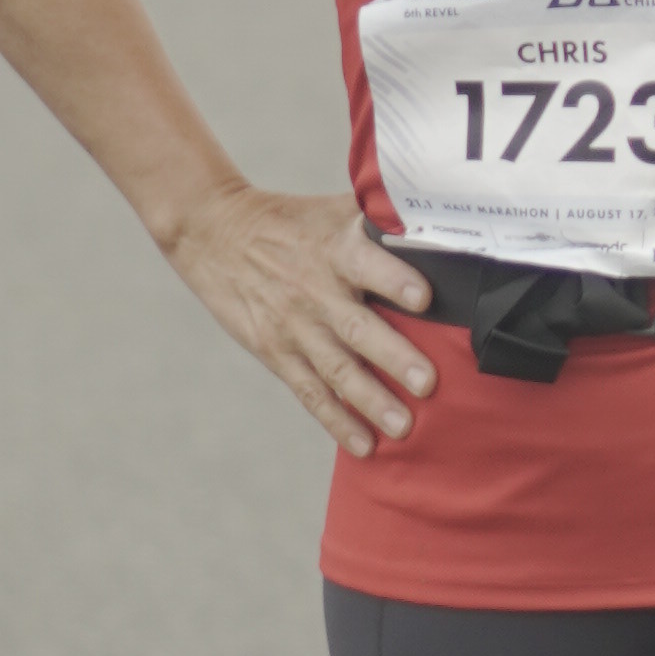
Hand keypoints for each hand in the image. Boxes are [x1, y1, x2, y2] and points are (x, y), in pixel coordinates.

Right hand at [170, 183, 439, 456]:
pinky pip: (311, 391)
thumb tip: (440, 220)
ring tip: (404, 428)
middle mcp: (316, 290)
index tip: (424, 297)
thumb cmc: (290, 220)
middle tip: (427, 383)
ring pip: (336, 368)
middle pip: (357, 327)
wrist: (213, 234)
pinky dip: (337, 420)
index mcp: (334, 248)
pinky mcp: (276, 352)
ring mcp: (295, 326)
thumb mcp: (331, 210)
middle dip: (393, 356)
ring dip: (371, 400)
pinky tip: (364, 445)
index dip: (395, 279)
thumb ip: (380, 218)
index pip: (367, 263)